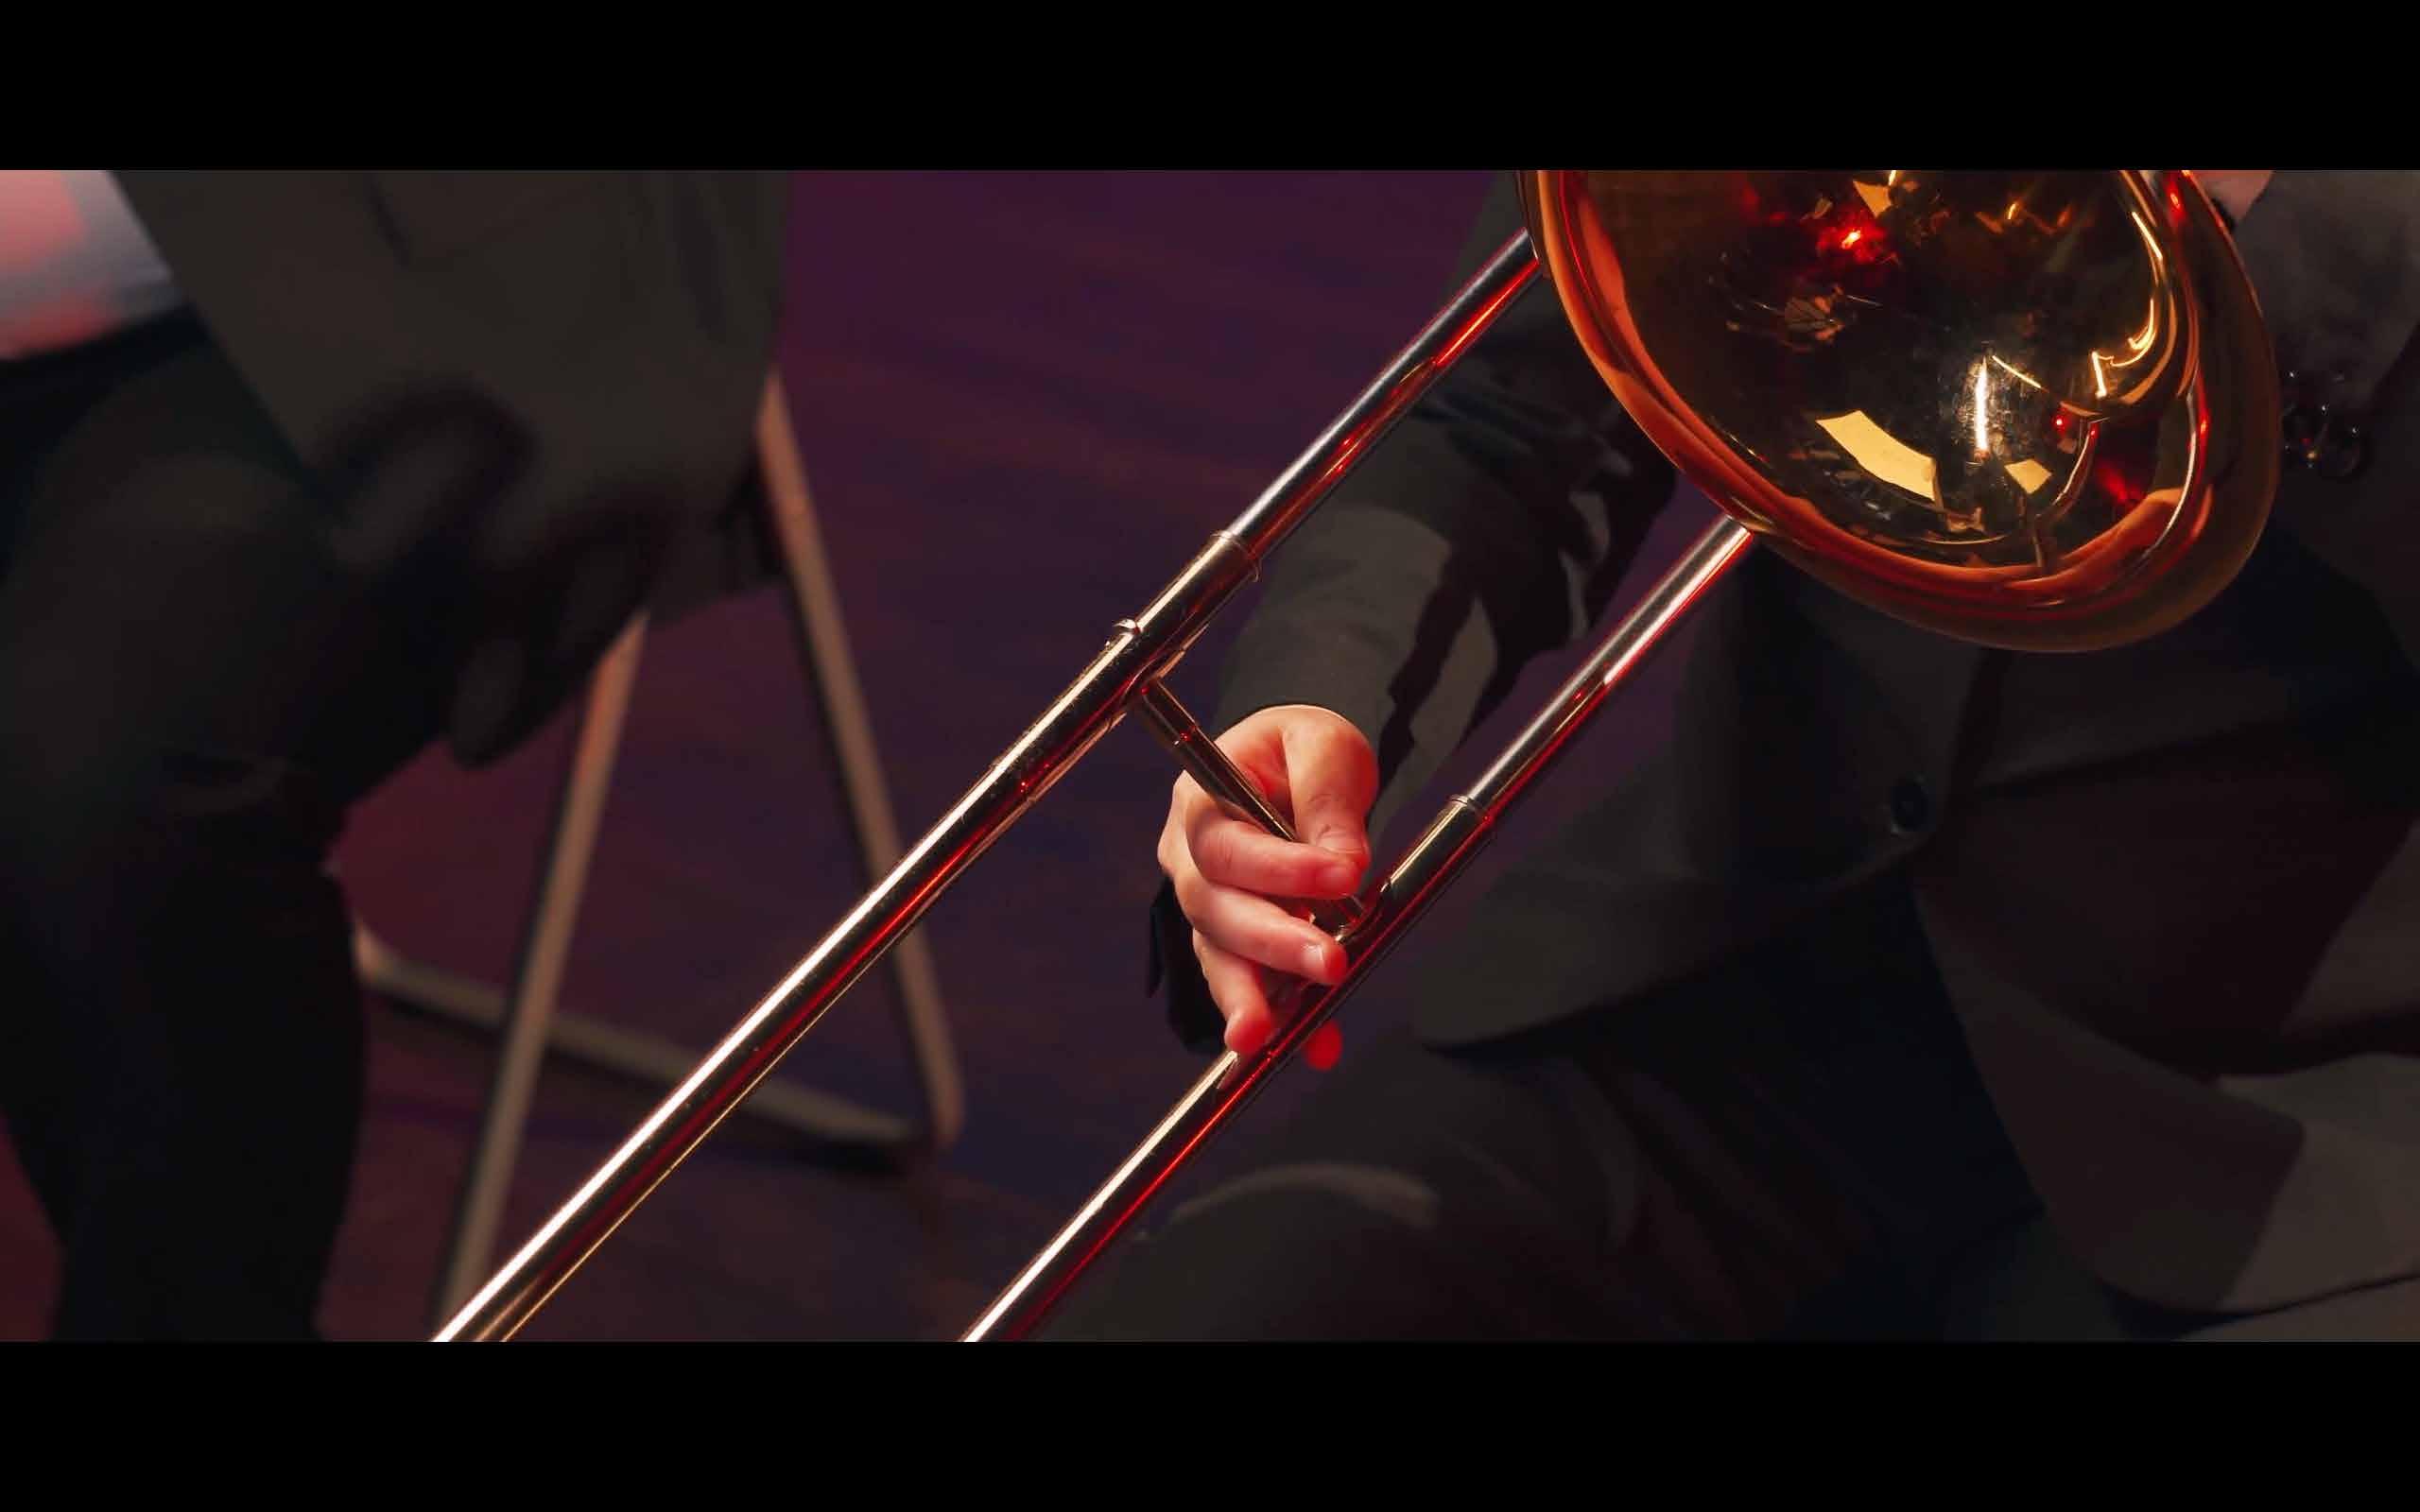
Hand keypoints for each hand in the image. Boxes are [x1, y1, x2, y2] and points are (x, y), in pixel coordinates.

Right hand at [1156, 704, 1376, 1058]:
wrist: (1298, 768)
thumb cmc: (1303, 750)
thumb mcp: (1324, 746)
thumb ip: (1328, 798)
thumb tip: (1345, 866)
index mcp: (1199, 801)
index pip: (1228, 845)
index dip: (1280, 868)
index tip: (1342, 878)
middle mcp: (1189, 860)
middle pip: (1216, 911)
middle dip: (1273, 943)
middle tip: (1329, 963)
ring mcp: (1209, 907)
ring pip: (1221, 958)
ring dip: (1251, 999)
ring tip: (1268, 1038)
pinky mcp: (1238, 943)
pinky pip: (1256, 986)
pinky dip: (1289, 1021)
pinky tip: (1318, 1046)